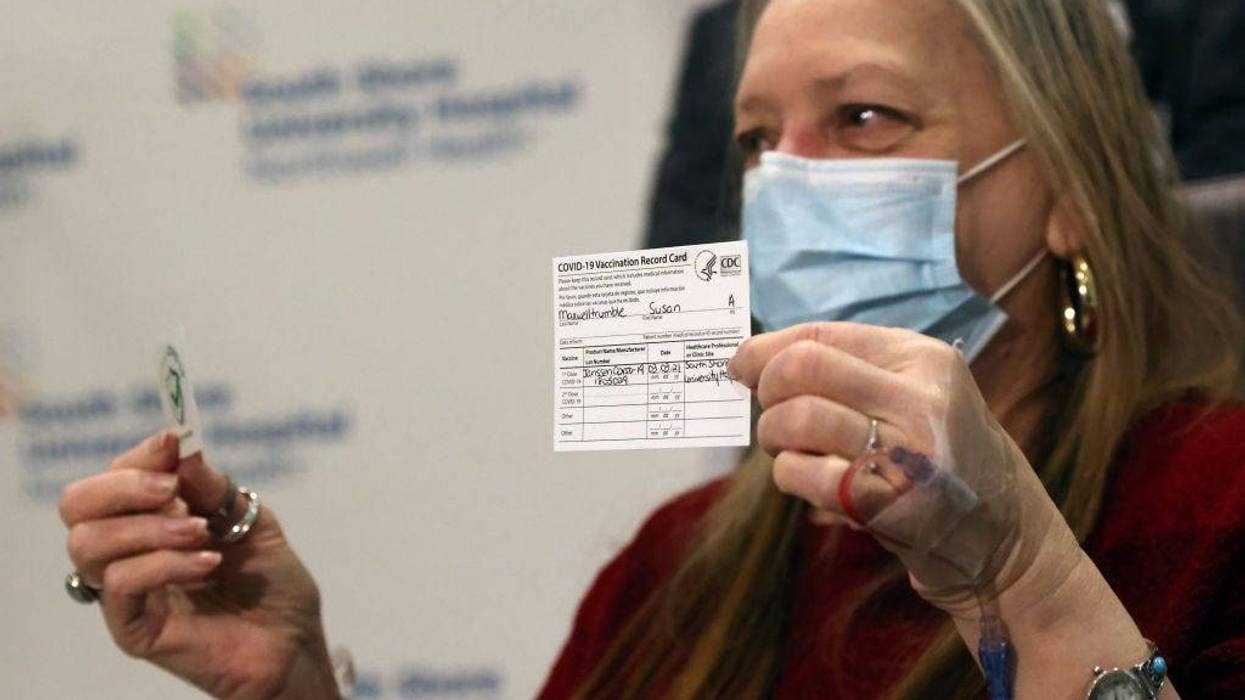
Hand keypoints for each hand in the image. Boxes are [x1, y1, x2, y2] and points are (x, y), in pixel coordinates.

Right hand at [59, 432, 338, 698]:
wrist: (292, 639)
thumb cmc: (269, 580)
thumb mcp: (247, 518)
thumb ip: (212, 487)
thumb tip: (180, 450)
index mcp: (146, 519)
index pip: (109, 479)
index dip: (136, 457)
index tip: (172, 443)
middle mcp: (125, 551)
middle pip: (77, 506)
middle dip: (123, 487)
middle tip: (173, 491)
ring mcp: (125, 592)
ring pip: (89, 544)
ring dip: (148, 527)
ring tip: (200, 532)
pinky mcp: (132, 629)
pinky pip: (120, 585)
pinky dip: (164, 564)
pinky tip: (206, 562)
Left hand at [728, 322, 1082, 616]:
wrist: (1000, 533)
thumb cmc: (935, 453)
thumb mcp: (914, 392)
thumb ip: (846, 367)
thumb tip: (751, 357)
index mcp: (922, 359)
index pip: (820, 335)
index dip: (765, 349)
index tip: (740, 365)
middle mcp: (919, 398)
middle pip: (801, 368)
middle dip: (767, 389)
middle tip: (771, 411)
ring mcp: (905, 453)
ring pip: (796, 418)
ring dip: (774, 434)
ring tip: (789, 446)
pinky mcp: (885, 504)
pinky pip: (799, 472)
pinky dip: (787, 473)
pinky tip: (807, 477)